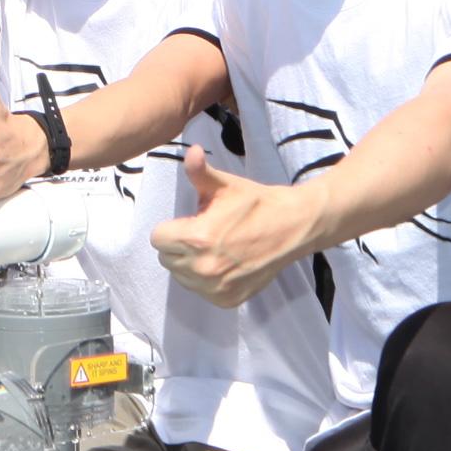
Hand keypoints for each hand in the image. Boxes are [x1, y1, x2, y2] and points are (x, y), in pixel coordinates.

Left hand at [148, 145, 321, 308]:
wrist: (292, 226)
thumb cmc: (255, 203)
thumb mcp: (224, 184)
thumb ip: (199, 171)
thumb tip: (191, 151)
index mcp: (197, 238)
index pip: (158, 238)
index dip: (171, 227)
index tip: (190, 221)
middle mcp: (203, 268)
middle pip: (167, 258)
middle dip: (179, 244)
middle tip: (205, 233)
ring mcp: (215, 288)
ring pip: (182, 276)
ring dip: (190, 263)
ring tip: (216, 248)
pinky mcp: (227, 300)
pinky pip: (201, 290)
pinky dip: (207, 280)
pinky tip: (224, 263)